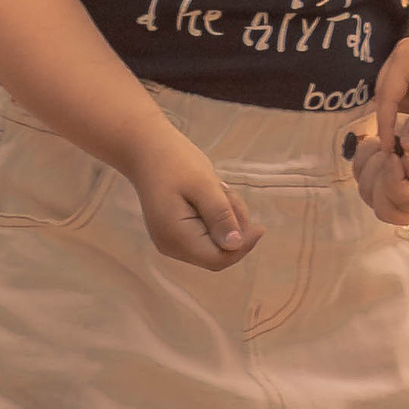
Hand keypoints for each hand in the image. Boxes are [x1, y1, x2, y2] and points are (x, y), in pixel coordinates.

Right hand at [124, 130, 259, 270]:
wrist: (147, 149)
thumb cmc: (176, 162)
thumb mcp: (204, 185)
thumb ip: (220, 215)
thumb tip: (235, 245)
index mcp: (176, 237)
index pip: (218, 259)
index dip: (243, 246)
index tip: (261, 226)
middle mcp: (172, 246)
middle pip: (218, 252)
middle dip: (234, 228)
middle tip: (229, 195)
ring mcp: (172, 241)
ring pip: (215, 242)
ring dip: (227, 218)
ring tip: (218, 189)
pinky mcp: (176, 232)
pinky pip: (207, 233)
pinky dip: (217, 216)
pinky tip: (212, 194)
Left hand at [350, 106, 408, 224]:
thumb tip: (406, 162)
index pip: (408, 202)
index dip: (393, 178)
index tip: (394, 152)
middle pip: (385, 210)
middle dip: (381, 176)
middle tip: (393, 149)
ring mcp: (398, 202)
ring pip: (368, 193)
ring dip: (372, 163)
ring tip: (392, 143)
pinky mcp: (381, 191)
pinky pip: (360, 178)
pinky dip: (364, 158)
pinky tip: (382, 145)